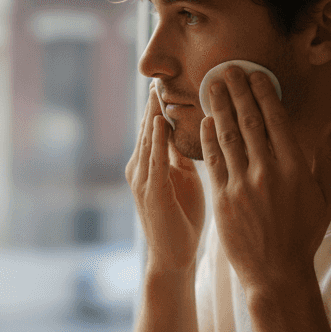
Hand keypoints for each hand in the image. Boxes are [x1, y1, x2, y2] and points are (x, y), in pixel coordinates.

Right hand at [126, 81, 205, 274]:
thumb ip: (181, 156)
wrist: (173, 256)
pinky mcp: (151, 192)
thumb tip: (190, 129)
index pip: (154, 127)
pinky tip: (162, 121)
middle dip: (152, 103)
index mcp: (149, 165)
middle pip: (147, 127)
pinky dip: (158, 139)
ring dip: (153, 113)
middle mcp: (140, 168)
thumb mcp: (185, 180)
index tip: (165, 80)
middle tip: (158, 75)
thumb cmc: (182, 220)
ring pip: (148, 139)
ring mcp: (142, 180)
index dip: (159, 104)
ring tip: (157, 89)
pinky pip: (154, 159)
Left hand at [200, 69, 330, 294]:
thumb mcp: (326, 197)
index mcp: (295, 168)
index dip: (264, 93)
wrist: (276, 272)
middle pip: (250, 122)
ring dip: (219, 108)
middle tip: (228, 69)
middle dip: (238, 92)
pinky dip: (207, 139)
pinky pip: (212, 162)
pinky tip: (203, 121)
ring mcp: (242, 185)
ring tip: (211, 86)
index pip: (277, 120)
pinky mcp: (222, 199)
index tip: (256, 75)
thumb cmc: (303, 235)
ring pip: (228, 137)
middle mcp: (268, 172)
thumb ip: (329, 159)